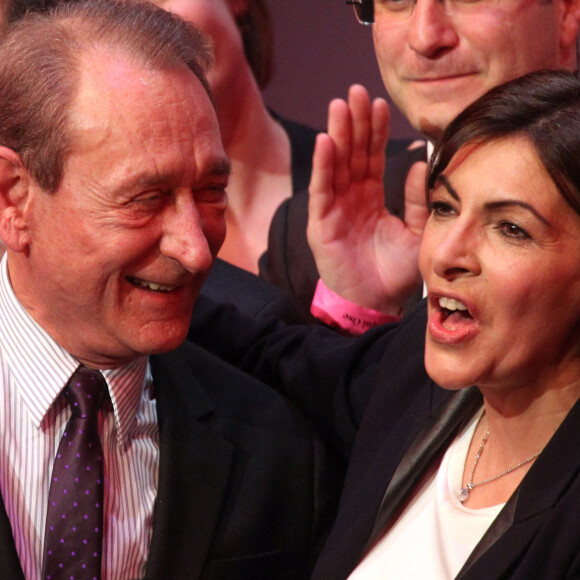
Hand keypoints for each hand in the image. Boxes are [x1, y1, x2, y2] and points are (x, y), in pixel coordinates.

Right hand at [307, 84, 428, 314]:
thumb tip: (423, 162)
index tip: (379, 103)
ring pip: (335, 165)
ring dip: (337, 135)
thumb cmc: (395, 272)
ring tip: (340, 105)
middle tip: (356, 91)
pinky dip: (323, 165)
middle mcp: (350, 198)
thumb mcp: (417, 231)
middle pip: (352, 154)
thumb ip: (418, 199)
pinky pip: (322, 189)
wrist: (377, 302)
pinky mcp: (320, 223)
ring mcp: (333, 209)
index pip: (372, 156)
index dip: (374, 131)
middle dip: (353, 123)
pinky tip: (327, 141)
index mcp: (371, 197)